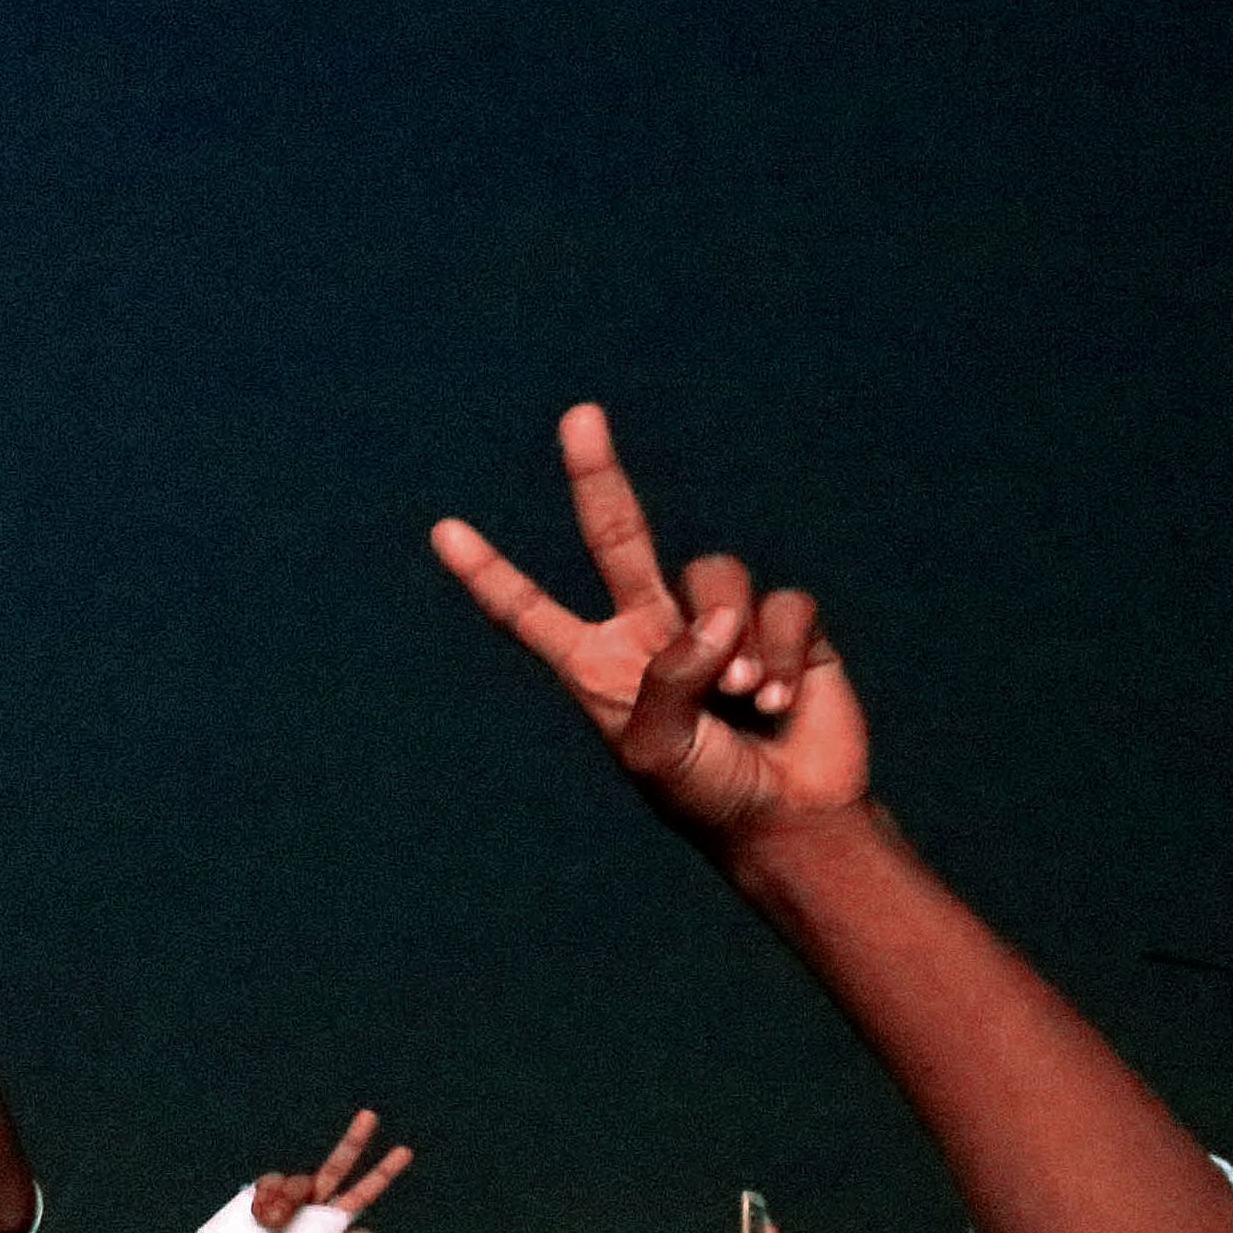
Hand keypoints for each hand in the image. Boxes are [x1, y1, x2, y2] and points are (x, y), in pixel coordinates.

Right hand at [254, 1109, 413, 1232]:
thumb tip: (366, 1232)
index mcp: (331, 1225)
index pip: (362, 1193)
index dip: (383, 1173)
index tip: (405, 1151)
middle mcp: (312, 1208)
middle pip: (337, 1167)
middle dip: (355, 1142)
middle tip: (371, 1116)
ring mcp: (286, 1200)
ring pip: (297, 1179)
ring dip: (287, 1197)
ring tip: (272, 1223)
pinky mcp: (260, 1197)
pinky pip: (270, 1181)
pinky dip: (267, 1195)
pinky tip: (259, 1216)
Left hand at [430, 405, 867, 848]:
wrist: (789, 816)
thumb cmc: (705, 794)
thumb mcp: (654, 751)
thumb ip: (665, 679)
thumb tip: (708, 620)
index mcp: (596, 665)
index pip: (531, 611)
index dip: (489, 576)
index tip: (443, 532)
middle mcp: (651, 631)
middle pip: (617, 536)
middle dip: (596, 476)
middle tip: (578, 416)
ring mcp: (716, 623)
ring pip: (715, 575)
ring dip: (735, 640)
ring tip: (746, 701)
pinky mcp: (782, 624)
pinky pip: (782, 604)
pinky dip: (784, 651)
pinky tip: (782, 699)